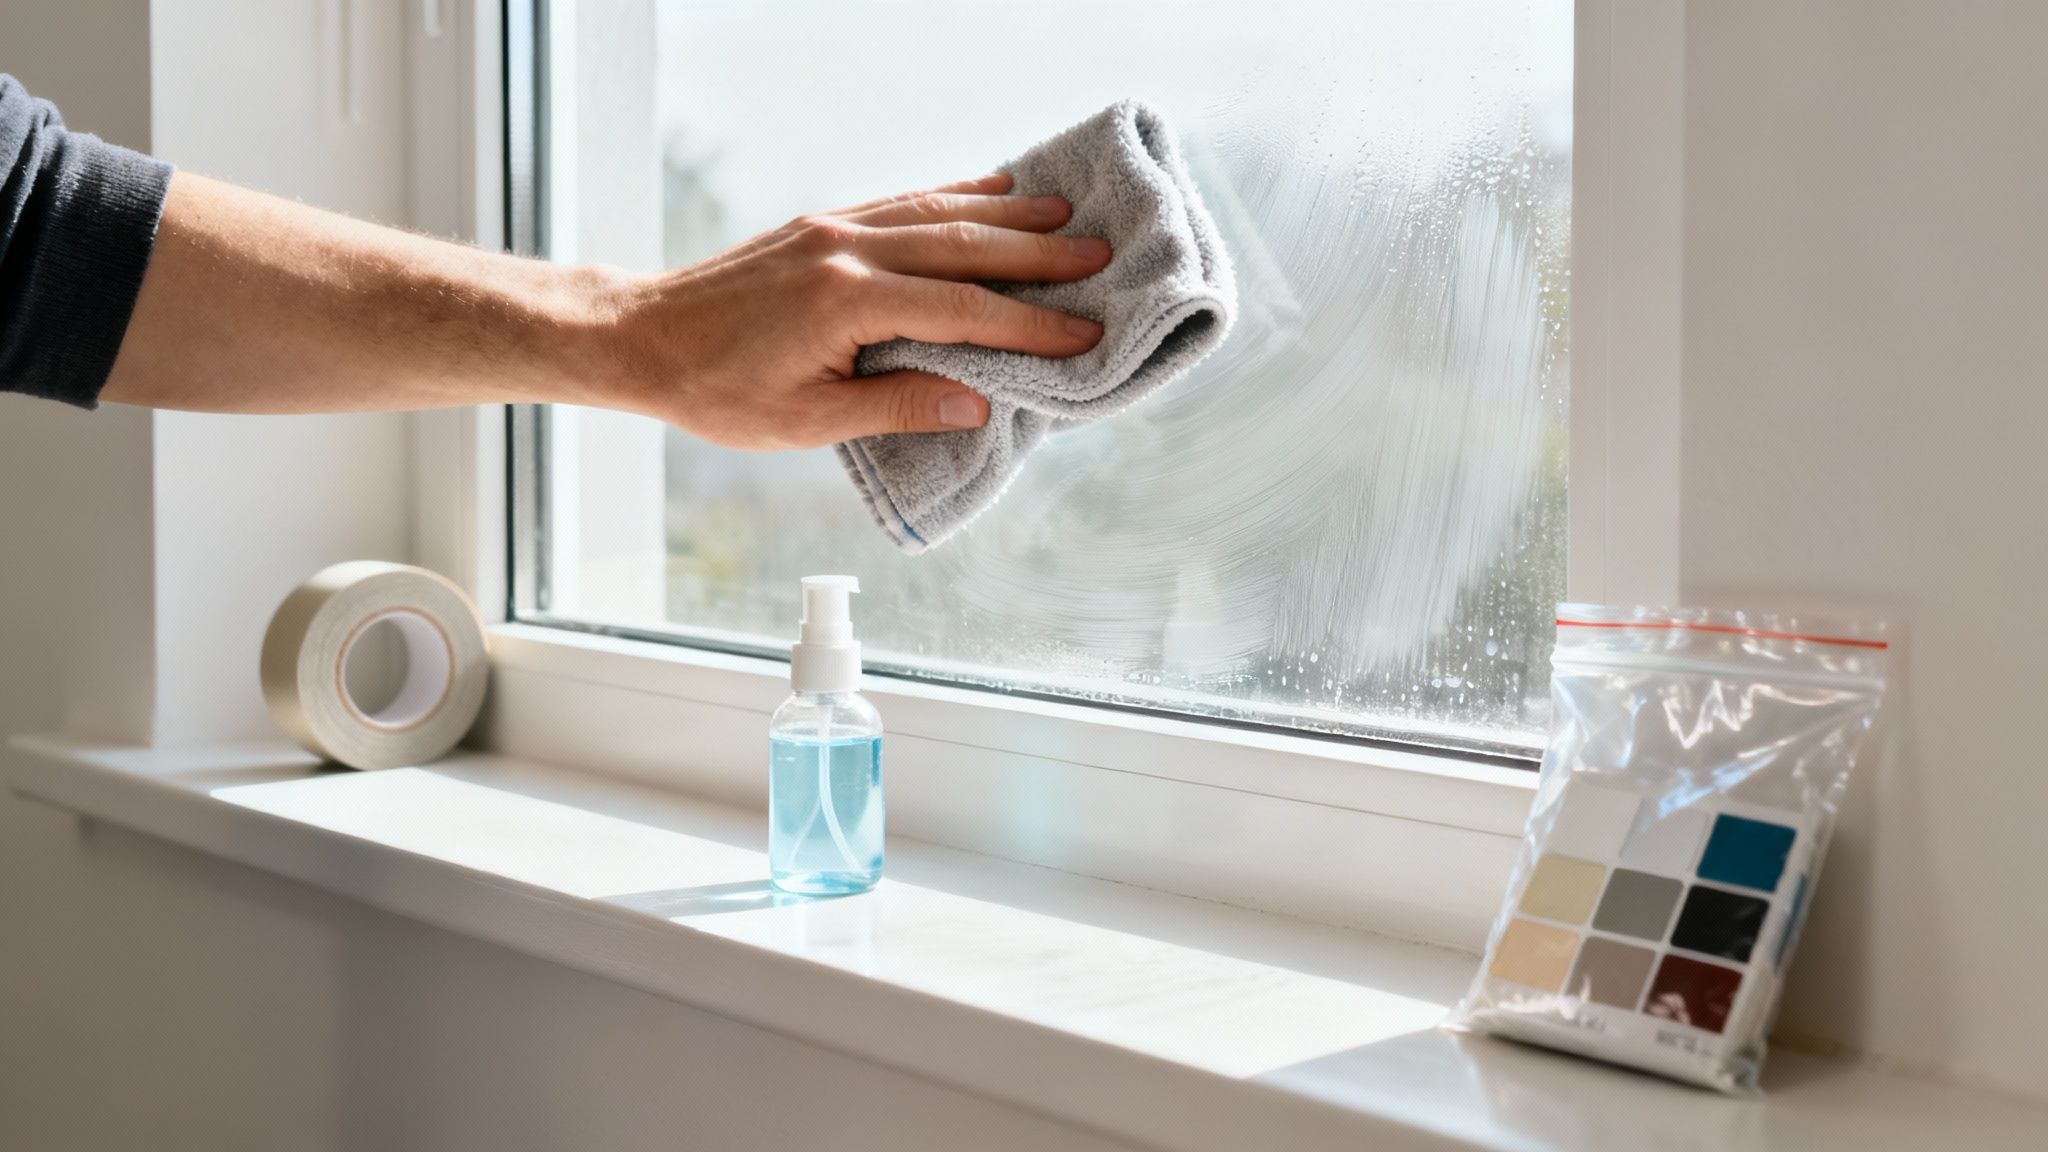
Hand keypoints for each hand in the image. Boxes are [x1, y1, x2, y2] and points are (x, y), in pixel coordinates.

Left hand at [591, 173, 1109, 449]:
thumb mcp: (805, 421)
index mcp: (846, 302)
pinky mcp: (822, 224)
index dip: (1028, 324)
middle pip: (963, 243)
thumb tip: (975, 403)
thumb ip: (894, 407)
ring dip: (1007, 212)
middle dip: (1038, 251)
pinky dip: (954, 194)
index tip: (1082, 334)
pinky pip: (903, 201)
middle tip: (1102, 256)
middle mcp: (846, 249)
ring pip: (938, 211)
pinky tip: (991, 191)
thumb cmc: (717, 392)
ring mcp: (834, 228)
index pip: (961, 309)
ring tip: (1067, 213)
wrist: (641, 337)